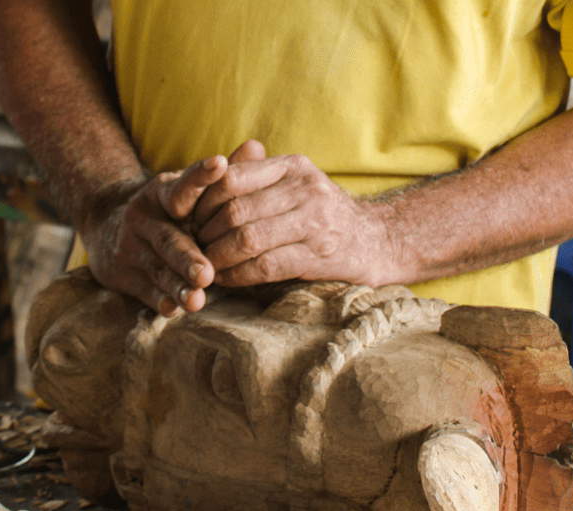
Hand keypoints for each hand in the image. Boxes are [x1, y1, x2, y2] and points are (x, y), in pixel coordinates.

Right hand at [78, 156, 226, 316]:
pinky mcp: (124, 275)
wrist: (108, 226)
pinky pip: (145, 290)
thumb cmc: (168, 210)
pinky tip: (173, 309)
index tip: (220, 165)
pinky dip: (160, 300)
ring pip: (158, 269)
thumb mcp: (185, 190)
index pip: (183, 185)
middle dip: (188, 257)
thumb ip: (221, 177)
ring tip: (196, 298)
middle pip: (169, 239)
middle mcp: (145, 219)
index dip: (201, 176)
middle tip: (207, 273)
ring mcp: (133, 248)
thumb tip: (256, 147)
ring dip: (177, 285)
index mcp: (163, 193)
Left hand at [193, 141, 390, 286]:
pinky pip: (264, 266)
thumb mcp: (298, 183)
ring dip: (218, 258)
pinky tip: (229, 280)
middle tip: (195, 248)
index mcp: (293, 167)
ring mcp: (314, 223)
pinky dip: (238, 276)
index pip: (231, 177)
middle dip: (206, 234)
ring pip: (247, 239)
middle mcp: (304, 190)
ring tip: (208, 267)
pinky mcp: (318, 257)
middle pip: (235, 210)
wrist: (378, 241)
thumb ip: (260, 176)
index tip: (194, 220)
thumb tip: (213, 172)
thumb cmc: (326, 214)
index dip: (204, 201)